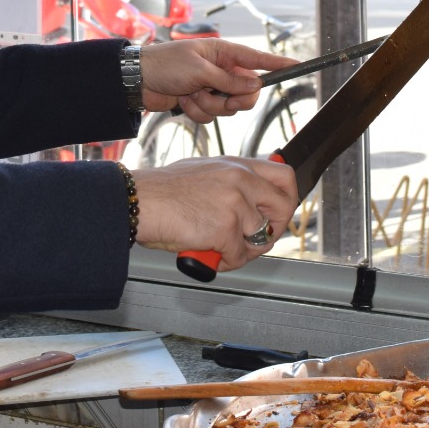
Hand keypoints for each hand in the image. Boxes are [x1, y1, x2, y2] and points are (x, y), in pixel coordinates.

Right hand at [128, 157, 298, 270]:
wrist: (141, 200)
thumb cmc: (164, 190)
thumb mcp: (206, 171)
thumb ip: (232, 182)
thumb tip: (252, 202)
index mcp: (237, 165)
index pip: (284, 175)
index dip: (287, 198)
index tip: (278, 213)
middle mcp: (241, 180)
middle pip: (284, 206)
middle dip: (275, 229)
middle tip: (258, 239)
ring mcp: (236, 204)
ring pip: (261, 238)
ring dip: (243, 250)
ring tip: (221, 248)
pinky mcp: (226, 229)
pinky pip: (239, 256)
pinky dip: (225, 262)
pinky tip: (209, 253)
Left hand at [138, 40, 297, 122]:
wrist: (137, 81)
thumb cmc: (166, 64)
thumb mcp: (199, 69)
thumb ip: (228, 80)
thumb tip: (254, 86)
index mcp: (223, 53)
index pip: (257, 59)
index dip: (277, 64)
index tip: (298, 66)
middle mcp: (220, 71)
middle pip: (247, 92)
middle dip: (234, 99)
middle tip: (221, 96)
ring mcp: (210, 88)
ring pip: (228, 108)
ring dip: (209, 105)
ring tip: (190, 94)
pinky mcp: (199, 103)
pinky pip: (211, 116)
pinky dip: (197, 112)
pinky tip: (182, 101)